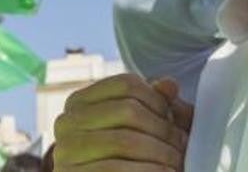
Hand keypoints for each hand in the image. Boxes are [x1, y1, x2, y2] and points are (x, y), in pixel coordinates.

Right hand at [51, 74, 191, 169]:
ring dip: (160, 153)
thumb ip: (156, 105)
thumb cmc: (130, 160)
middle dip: (163, 129)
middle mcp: (65, 123)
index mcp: (80, 102)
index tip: (175, 119)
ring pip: (124, 140)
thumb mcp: (143, 129)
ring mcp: (64, 151)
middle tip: (183, 145)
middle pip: (127, 110)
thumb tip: (169, 85)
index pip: (127, 84)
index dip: (158, 100)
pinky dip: (148, 171)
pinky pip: (114, 169)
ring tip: (177, 163)